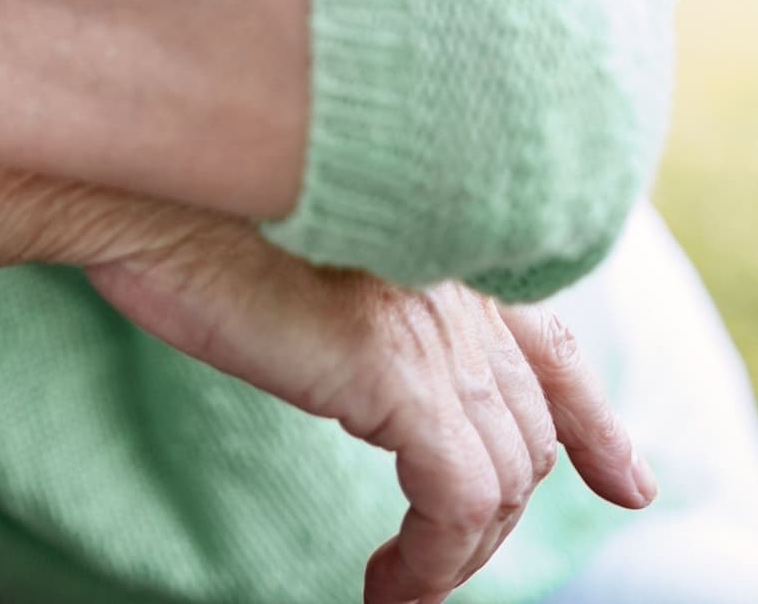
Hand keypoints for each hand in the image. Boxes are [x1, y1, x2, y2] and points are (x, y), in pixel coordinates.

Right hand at [49, 195, 652, 603]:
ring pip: (504, 472)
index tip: (622, 478)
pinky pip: (458, 500)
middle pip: (528, 424)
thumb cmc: (176, 213)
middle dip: (508, 508)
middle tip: (443, 562)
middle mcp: (449, 271)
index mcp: (433, 238)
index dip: (590, 416)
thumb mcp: (291, 255)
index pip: (546, 335)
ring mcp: (428, 318)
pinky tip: (391, 586)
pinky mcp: (393, 370)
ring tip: (404, 582)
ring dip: (465, 549)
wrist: (135, 193)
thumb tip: (367, 361)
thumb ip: (361, 295)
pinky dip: (438, 561)